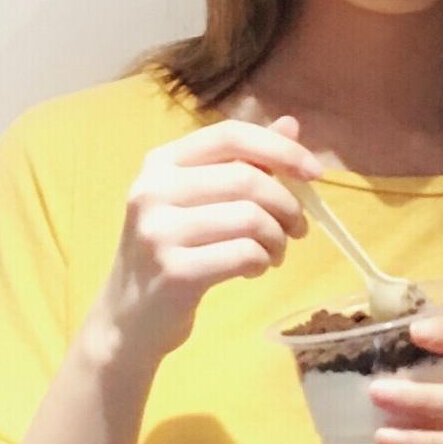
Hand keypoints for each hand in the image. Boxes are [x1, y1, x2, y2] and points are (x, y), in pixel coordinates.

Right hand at [90, 115, 320, 360]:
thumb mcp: (198, 200)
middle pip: (246, 179)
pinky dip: (262, 261)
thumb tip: (291, 126)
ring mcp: (159, 231)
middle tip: (298, 229)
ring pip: (251, 218)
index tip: (314, 173)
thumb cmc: (172, 251)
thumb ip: (243, 162)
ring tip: (275, 253)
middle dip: (287, 204)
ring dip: (277, 238)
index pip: (230, 135)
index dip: (279, 149)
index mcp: (161, 162)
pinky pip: (244, 254)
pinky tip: (254, 269)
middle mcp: (154, 189)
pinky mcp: (174, 272)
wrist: (128, 317)